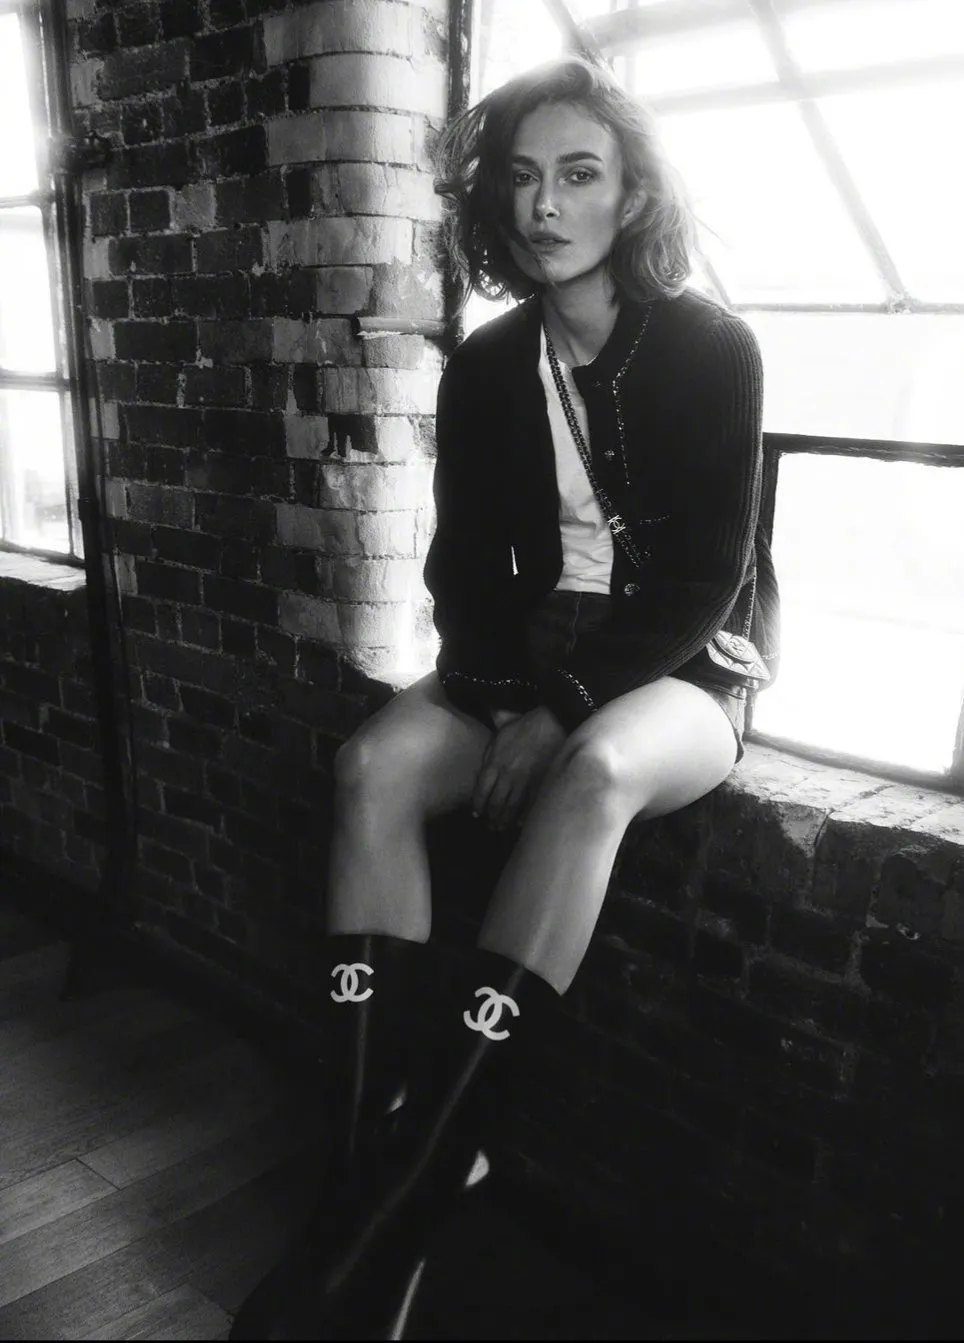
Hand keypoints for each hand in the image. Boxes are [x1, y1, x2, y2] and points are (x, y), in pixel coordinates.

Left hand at [472, 706, 565, 830]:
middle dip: (491, 816)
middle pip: (495, 802)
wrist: (551, 723)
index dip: (478, 804)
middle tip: (490, 824)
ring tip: (501, 827)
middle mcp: (507, 775)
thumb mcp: (500, 731)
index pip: (481, 790)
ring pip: (511, 807)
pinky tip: (519, 823)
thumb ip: (489, 749)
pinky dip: (523, 817)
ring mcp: (524, 782)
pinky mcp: (540, 784)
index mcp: (494, 762)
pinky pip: (530, 806)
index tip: (476, 813)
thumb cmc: (525, 725)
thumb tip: (483, 755)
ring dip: (504, 820)